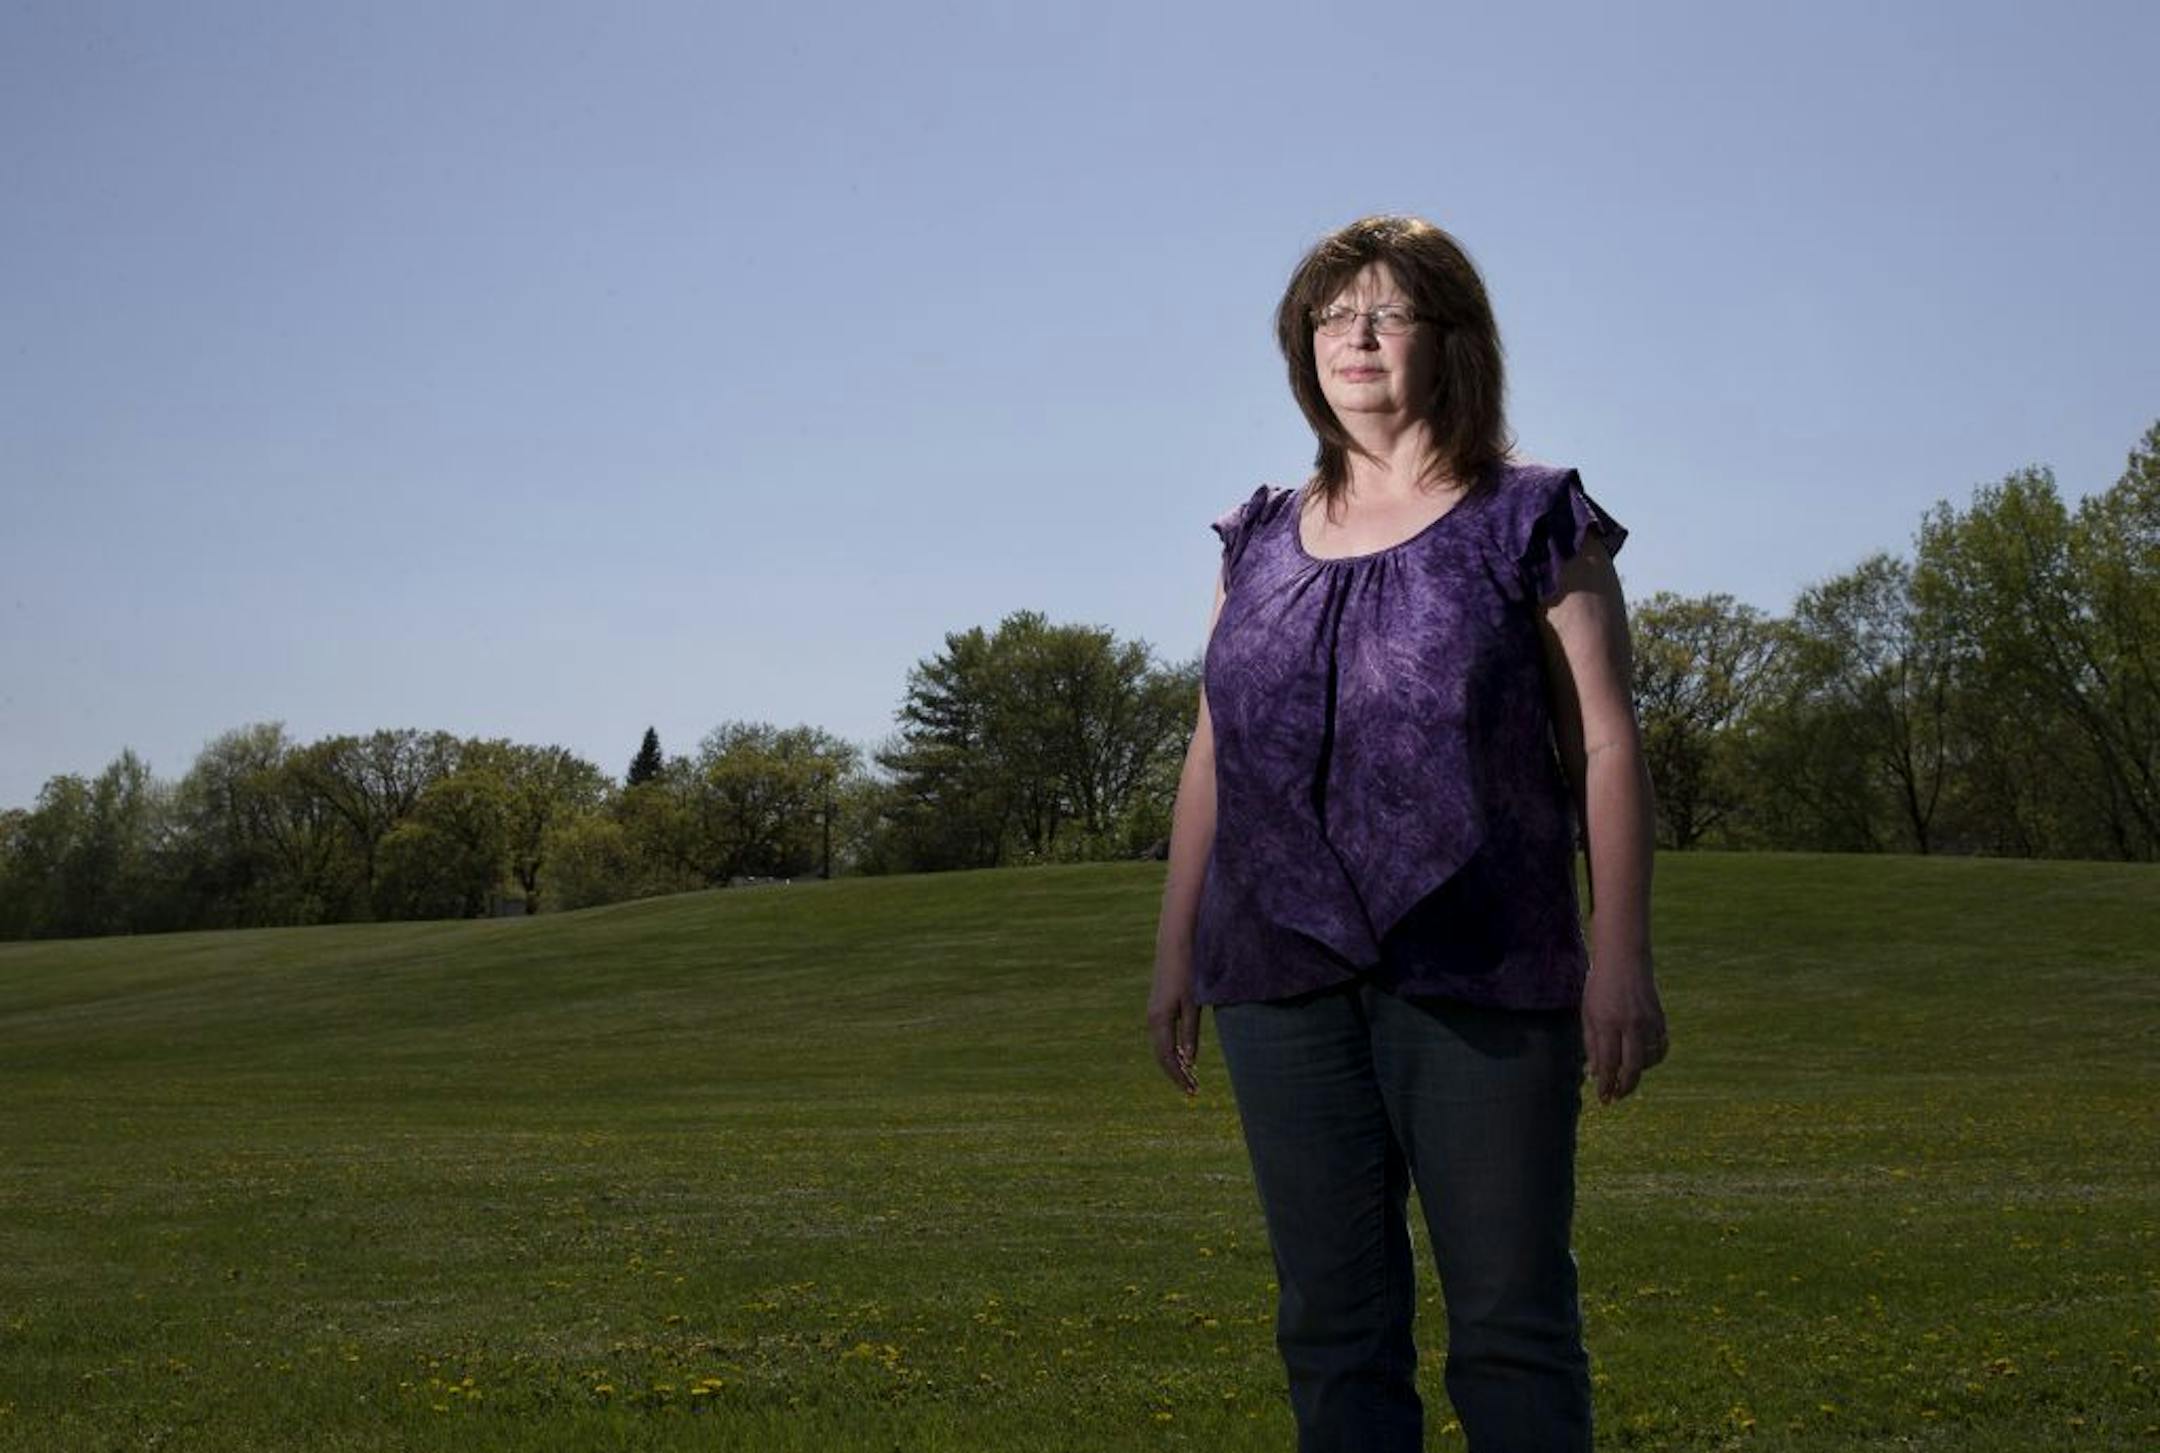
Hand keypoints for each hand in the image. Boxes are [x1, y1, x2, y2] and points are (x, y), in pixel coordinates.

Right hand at [1147, 956, 1201, 1096]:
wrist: (1175, 944)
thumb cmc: (1187, 972)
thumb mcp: (1193, 1004)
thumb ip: (1191, 1032)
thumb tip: (1189, 1060)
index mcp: (1160, 1021)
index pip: (1168, 1058)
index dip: (1179, 1076)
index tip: (1192, 1091)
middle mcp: (1152, 1020)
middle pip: (1162, 1056)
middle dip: (1176, 1074)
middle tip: (1193, 1090)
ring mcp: (1153, 1013)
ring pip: (1161, 1047)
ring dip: (1174, 1063)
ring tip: (1190, 1077)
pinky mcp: (1157, 1007)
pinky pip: (1162, 1036)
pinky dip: (1172, 1050)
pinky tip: (1184, 1055)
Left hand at [1582, 956, 1666, 1104]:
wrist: (1624, 960)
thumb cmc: (1600, 987)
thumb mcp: (1588, 1014)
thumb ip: (1591, 1044)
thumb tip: (1595, 1074)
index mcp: (1608, 1022)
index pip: (1608, 1063)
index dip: (1606, 1084)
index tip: (1604, 1099)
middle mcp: (1631, 1024)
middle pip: (1632, 1067)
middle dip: (1625, 1087)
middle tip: (1617, 1096)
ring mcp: (1649, 1022)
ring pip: (1649, 1060)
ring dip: (1638, 1073)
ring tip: (1626, 1076)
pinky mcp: (1660, 1019)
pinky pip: (1660, 1048)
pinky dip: (1653, 1059)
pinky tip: (1643, 1060)